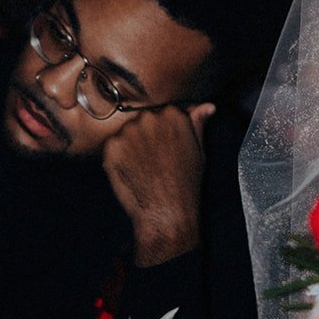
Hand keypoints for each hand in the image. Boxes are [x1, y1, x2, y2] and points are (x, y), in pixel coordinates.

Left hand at [103, 101, 214, 266]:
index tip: (168, 144)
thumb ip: (198, 124)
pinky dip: (119, 156)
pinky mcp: (111, 147)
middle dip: (149, 134)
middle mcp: (148, 117)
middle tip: (156, 159)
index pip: (166, 112)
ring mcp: (127, 132)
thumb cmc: (185, 183)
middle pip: (145, 119)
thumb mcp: (199, 150)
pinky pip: (113, 146)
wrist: (165, 212)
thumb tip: (207, 107)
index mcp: (172, 114)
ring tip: (145, 167)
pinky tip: (133, 171)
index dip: (166, 130)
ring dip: (133, 144)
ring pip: (128, 132)